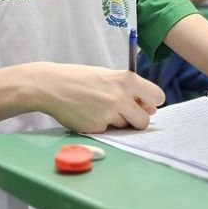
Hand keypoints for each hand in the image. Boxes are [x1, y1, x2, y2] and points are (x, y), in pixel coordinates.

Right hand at [35, 63, 164, 132]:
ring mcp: (108, 114)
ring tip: (98, 108)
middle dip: (137, 120)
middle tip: (123, 112)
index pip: (158, 96)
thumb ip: (130, 91)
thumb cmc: (80, 79)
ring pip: (126, 127)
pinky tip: (88, 114)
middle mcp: (120, 97)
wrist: (50, 86)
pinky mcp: (96, 128)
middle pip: (145, 120)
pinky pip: (108, 131)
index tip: (144, 104)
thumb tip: (151, 108)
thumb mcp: (107, 77)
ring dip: (117, 122)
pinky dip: (101, 126)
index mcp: (126, 80)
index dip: (151, 103)